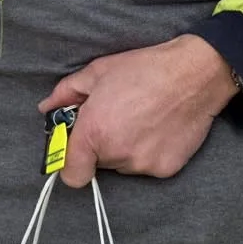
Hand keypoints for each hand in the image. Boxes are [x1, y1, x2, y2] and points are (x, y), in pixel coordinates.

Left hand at [34, 35, 237, 188]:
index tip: (78, 150)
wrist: (194, 74)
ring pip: (123, 164)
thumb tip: (47, 106)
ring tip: (141, 120)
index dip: (71, 163)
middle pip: (98, 164)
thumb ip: (67, 92)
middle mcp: (117, 154)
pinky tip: (159, 128)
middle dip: (101, 146)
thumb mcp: (99, 72)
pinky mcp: (166, 169)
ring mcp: (143, 164)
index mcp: (94, 132)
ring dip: (126, 149)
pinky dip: (149, 152)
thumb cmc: (145, 68)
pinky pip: (147, 165)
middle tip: (117, 119)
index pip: (71, 174)